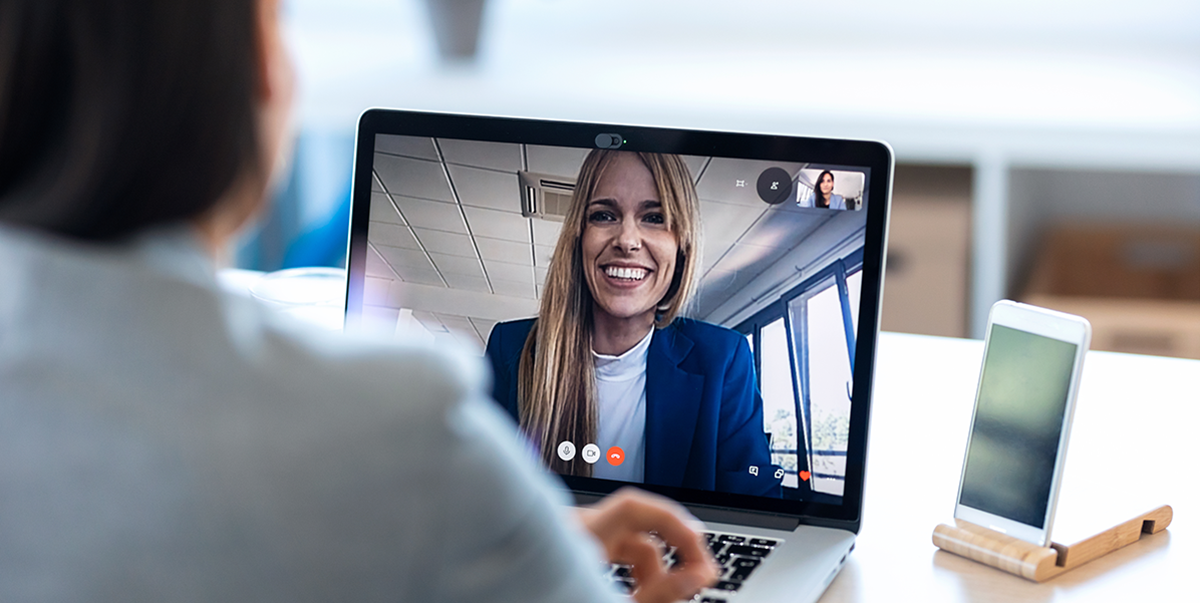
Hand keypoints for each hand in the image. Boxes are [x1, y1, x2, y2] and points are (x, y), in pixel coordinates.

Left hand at [576, 488, 718, 602]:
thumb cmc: (552, 598)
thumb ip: (661, 593)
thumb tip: (697, 574)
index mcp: (575, 541)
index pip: (634, 507)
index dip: (675, 525)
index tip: (698, 555)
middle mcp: (567, 531)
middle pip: (635, 527)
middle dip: (669, 556)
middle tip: (696, 580)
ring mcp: (564, 540)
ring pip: (623, 540)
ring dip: (649, 569)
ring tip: (658, 598)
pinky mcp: (564, 553)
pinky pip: (606, 549)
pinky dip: (627, 569)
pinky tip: (634, 594)